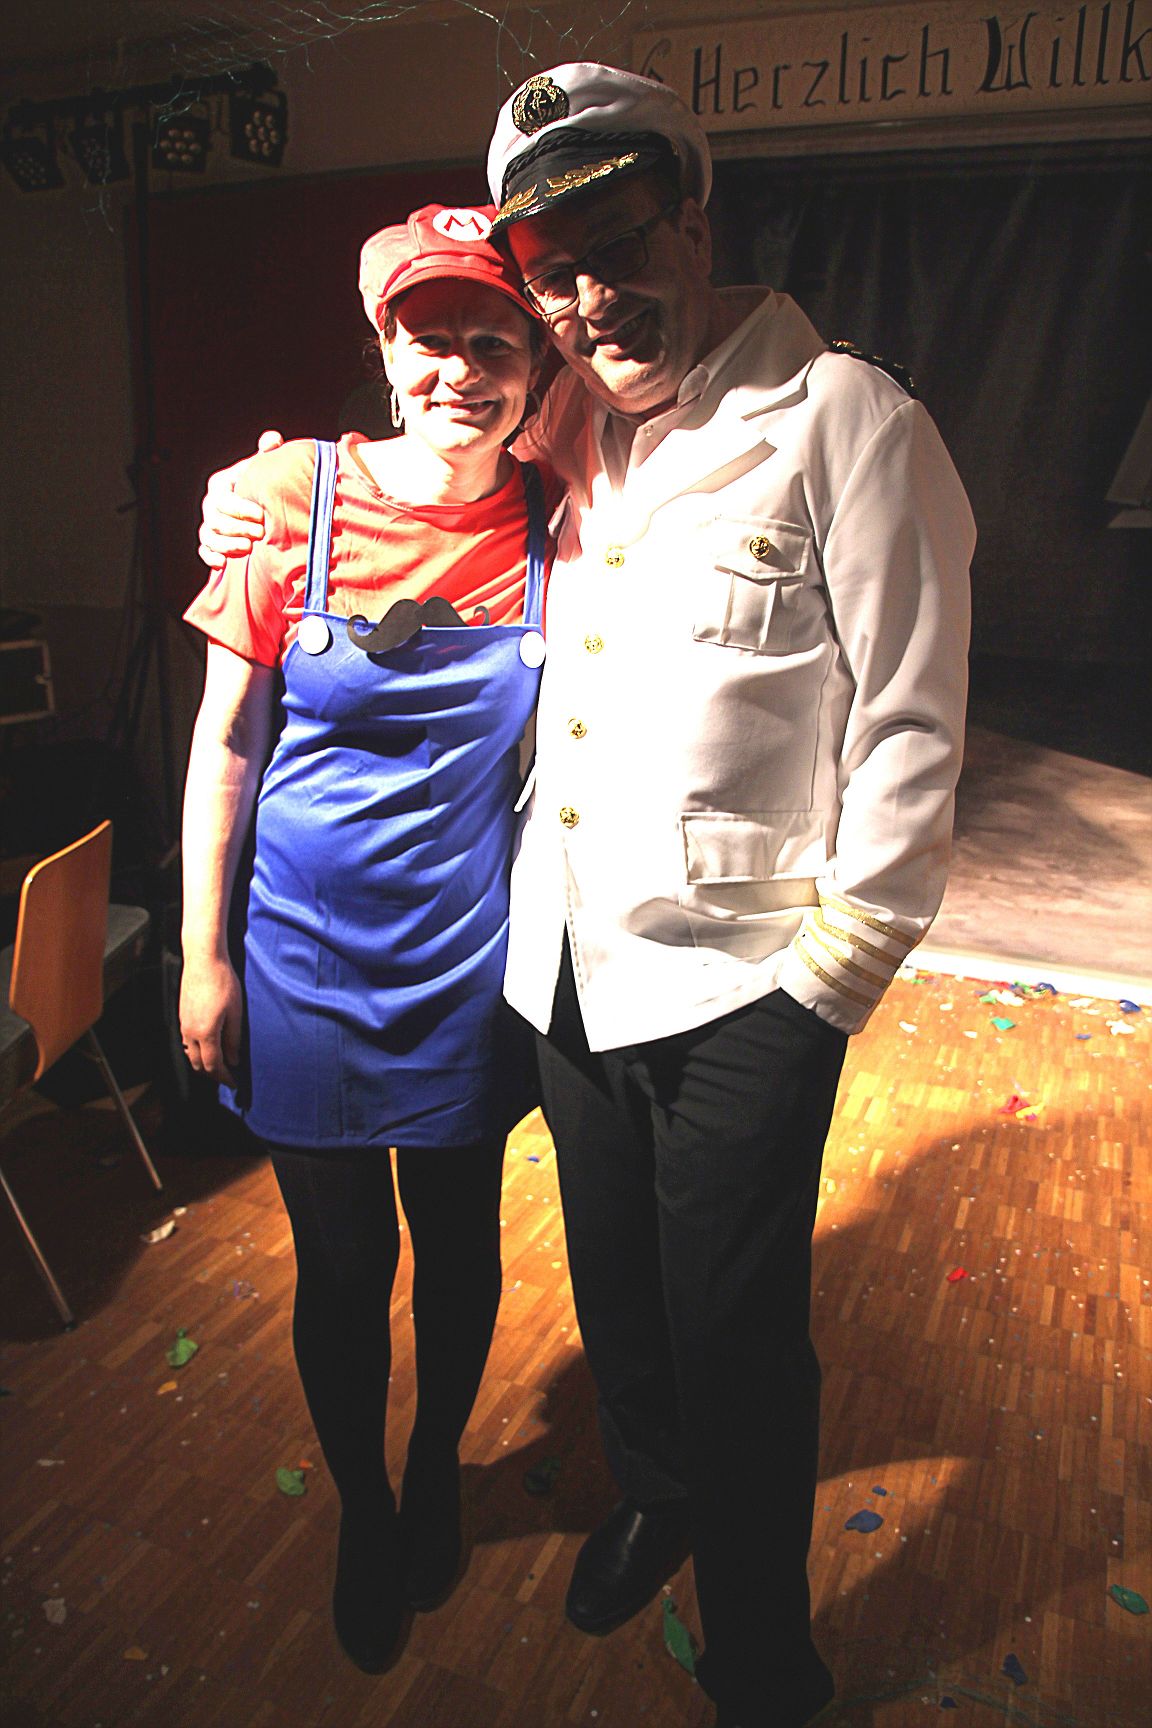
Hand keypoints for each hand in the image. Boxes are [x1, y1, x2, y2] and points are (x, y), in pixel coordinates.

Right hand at [179, 956, 243, 1083]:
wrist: (203, 960)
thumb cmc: (223, 983)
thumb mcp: (235, 1012)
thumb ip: (233, 1039)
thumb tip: (233, 1059)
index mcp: (205, 1033)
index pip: (213, 1065)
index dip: (224, 1077)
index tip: (234, 1082)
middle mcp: (190, 1033)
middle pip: (198, 1064)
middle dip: (213, 1074)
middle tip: (228, 1076)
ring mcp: (183, 1025)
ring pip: (190, 1055)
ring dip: (203, 1063)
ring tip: (220, 1064)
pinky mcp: (181, 1017)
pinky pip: (186, 1043)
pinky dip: (197, 1052)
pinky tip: (208, 1047)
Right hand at [197, 429, 282, 569]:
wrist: (259, 507)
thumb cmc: (260, 484)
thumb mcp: (263, 468)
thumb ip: (268, 453)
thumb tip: (273, 439)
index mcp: (220, 485)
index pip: (222, 497)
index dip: (240, 508)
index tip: (261, 514)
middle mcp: (210, 505)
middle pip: (214, 520)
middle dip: (237, 528)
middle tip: (261, 533)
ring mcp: (209, 525)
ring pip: (209, 537)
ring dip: (227, 545)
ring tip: (248, 548)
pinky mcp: (211, 543)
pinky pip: (204, 552)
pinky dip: (212, 558)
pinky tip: (224, 564)